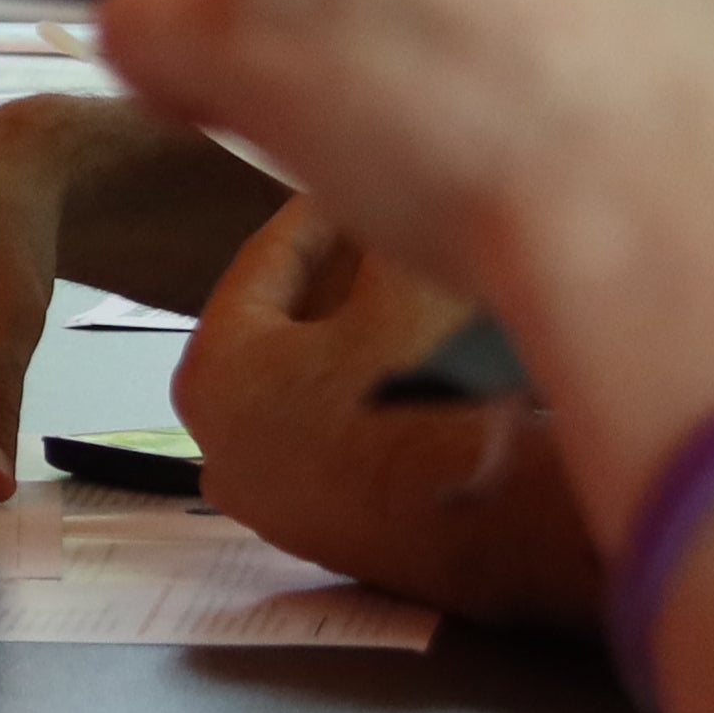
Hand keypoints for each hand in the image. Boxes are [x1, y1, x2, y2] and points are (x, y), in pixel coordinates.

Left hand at [170, 196, 596, 626]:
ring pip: (301, 380)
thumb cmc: (437, 406)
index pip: (267, 258)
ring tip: (401, 291)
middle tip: (379, 234)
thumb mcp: (406, 283)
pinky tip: (410, 363)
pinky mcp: (309, 528)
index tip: (354, 183)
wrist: (499, 529)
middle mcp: (215, 442)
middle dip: (335, 275)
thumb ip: (379, 222)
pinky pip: (322, 435)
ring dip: (347, 333)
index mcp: (214, 370)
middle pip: (278, 324)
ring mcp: (261, 495)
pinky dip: (356, 393)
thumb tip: (381, 187)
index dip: (324, 210)